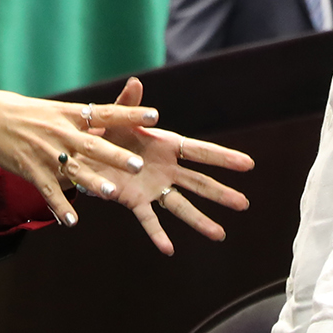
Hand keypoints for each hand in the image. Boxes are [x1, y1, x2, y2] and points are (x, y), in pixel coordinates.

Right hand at [0, 85, 154, 225]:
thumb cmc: (20, 112)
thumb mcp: (52, 109)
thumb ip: (78, 120)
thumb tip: (103, 122)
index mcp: (69, 114)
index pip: (105, 113)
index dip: (130, 116)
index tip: (155, 117)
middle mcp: (60, 132)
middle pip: (94, 145)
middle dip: (116, 155)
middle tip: (138, 164)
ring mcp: (45, 152)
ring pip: (74, 170)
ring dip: (93, 183)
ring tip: (112, 194)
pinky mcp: (30, 170)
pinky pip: (49, 191)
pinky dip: (60, 207)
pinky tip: (72, 221)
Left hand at [80, 77, 255, 255]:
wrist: (83, 152)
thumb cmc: (106, 130)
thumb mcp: (117, 116)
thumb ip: (128, 104)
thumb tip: (135, 82)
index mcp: (166, 145)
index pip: (200, 152)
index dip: (223, 157)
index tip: (248, 163)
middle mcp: (165, 169)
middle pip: (198, 182)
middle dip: (221, 193)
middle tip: (245, 204)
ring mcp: (152, 187)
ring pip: (181, 206)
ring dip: (200, 220)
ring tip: (220, 234)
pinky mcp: (134, 200)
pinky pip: (148, 219)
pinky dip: (157, 234)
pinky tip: (168, 249)